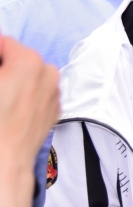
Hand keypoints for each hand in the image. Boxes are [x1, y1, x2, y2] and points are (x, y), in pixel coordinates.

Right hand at [0, 37, 60, 164]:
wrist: (3, 164)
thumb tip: (1, 53)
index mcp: (29, 61)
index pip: (2, 43)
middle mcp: (48, 73)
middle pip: (16, 59)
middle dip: (1, 69)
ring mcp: (54, 93)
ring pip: (26, 77)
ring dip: (10, 82)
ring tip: (1, 100)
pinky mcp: (53, 111)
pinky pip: (34, 94)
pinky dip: (21, 96)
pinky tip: (7, 112)